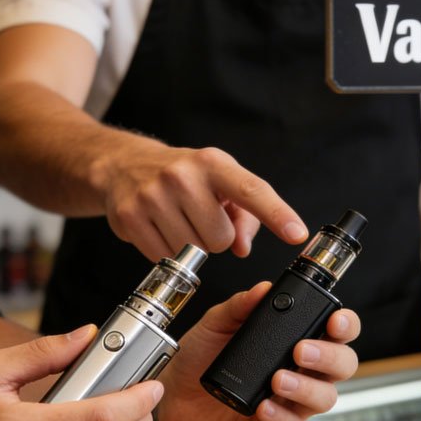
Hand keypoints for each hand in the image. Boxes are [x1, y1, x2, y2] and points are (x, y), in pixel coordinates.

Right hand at [95, 144, 307, 260]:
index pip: (252, 191)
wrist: (123, 164)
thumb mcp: (219, 182)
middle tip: (199, 217)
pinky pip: (164, 257)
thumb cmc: (183, 176)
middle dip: (216, 237)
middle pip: (222, 239)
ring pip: (193, 252)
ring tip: (177, 220)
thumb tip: (243, 248)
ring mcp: (153, 196)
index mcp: (212, 163)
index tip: (296, 233)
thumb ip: (244, 216)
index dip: (277, 214)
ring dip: (190, 245)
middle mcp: (182, 176)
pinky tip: (159, 228)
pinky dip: (166, 251)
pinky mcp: (130, 217)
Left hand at [153, 283, 360, 420]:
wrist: (170, 394)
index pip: (335, 332)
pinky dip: (281, 415)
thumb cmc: (198, 357)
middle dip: (330, 357)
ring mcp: (288, 400)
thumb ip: (240, 305)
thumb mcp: (215, 324)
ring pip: (323, 398)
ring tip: (278, 379)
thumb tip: (263, 289)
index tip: (335, 320)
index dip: (345, 325)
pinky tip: (264, 406)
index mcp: (293, 340)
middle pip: (342, 366)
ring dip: (307, 387)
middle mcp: (299, 370)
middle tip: (301, 350)